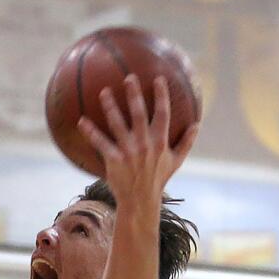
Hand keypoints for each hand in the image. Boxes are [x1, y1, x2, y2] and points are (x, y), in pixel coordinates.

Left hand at [78, 75, 199, 205]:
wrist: (140, 200)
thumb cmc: (158, 179)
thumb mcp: (176, 161)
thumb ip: (186, 142)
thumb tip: (197, 125)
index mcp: (160, 141)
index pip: (163, 113)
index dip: (161, 95)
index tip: (158, 78)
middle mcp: (144, 143)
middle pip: (139, 113)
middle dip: (134, 94)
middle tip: (128, 77)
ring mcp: (128, 151)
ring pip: (117, 123)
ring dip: (110, 106)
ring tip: (104, 91)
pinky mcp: (114, 159)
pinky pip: (101, 142)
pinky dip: (90, 132)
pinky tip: (81, 121)